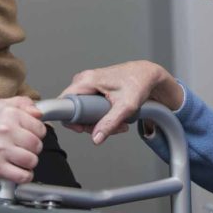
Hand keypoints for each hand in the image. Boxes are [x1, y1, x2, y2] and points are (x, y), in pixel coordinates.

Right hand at [0, 96, 45, 181]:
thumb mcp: (4, 105)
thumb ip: (24, 103)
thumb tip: (38, 113)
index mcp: (10, 114)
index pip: (40, 128)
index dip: (38, 133)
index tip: (31, 134)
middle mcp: (5, 131)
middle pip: (37, 145)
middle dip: (34, 148)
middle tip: (25, 146)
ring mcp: (1, 150)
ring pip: (31, 161)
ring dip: (29, 162)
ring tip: (21, 157)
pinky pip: (22, 176)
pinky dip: (24, 175)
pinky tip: (19, 169)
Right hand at [60, 61, 183, 144]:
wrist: (148, 75)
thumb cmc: (138, 83)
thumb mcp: (126, 106)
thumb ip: (110, 123)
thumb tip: (96, 138)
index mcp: (87, 80)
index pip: (64, 102)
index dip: (70, 119)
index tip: (82, 128)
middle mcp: (84, 80)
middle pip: (74, 110)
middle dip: (91, 124)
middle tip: (110, 128)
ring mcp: (88, 84)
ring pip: (83, 111)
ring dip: (99, 122)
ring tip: (119, 123)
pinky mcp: (94, 89)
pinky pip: (89, 107)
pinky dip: (101, 116)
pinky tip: (116, 118)